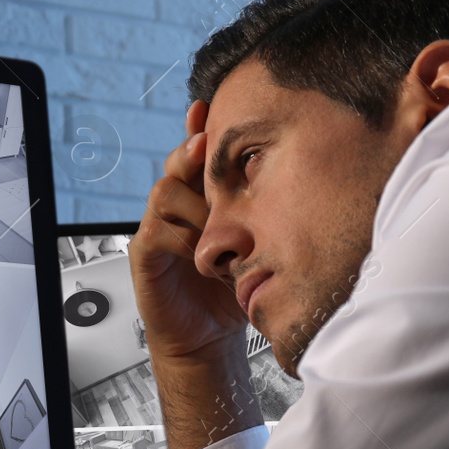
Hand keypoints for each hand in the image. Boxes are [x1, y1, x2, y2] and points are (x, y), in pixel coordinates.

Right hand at [129, 101, 247, 361]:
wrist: (208, 340)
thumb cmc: (232, 292)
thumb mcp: (256, 246)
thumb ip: (263, 215)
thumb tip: (304, 177)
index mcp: (202, 200)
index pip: (197, 156)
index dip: (199, 130)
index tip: (206, 108)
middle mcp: (177, 209)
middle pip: (177, 163)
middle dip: (192, 151)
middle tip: (204, 144)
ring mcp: (157, 229)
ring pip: (165, 191)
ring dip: (194, 201)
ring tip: (216, 222)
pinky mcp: (144, 255)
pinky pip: (155, 231)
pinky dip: (180, 236)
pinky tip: (200, 251)